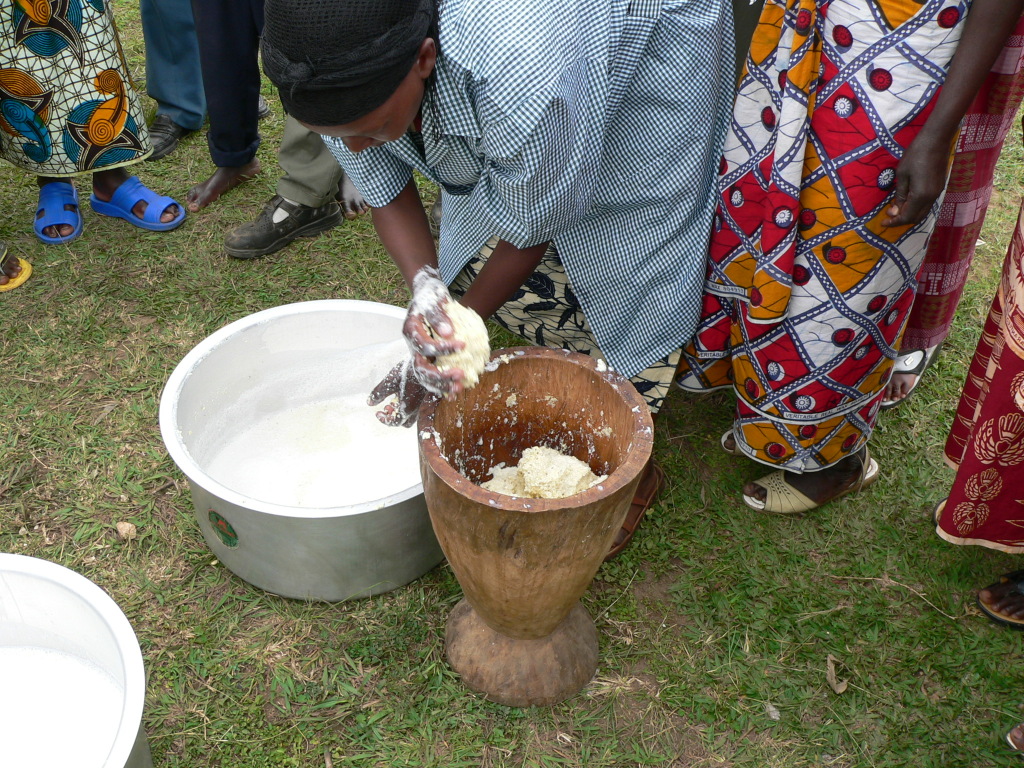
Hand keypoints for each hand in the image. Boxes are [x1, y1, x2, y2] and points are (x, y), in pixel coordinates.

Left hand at [367, 358, 436, 426]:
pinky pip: (417, 408)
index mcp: (407, 408)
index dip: (384, 420)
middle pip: (404, 422)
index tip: (377, 413)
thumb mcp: (390, 382)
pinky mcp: (427, 397)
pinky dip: (408, 406)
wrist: (430, 363)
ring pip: (411, 416)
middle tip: (386, 407)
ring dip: (401, 412)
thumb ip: (379, 394)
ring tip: (394, 400)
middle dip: (393, 417)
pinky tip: (404, 394)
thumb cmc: (408, 372)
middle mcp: (417, 409)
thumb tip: (369, 403)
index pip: (394, 422)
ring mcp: (423, 404)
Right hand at [404, 266, 466, 396]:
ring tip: (459, 388)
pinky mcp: (429, 359)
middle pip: (421, 368)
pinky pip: (434, 376)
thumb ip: (438, 315)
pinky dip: (443, 386)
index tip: (463, 345)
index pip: (425, 346)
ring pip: (425, 376)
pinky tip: (456, 393)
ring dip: (441, 385)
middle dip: (439, 375)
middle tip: (459, 375)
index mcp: (410, 332)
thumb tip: (448, 332)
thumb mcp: (434, 299)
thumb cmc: (431, 295)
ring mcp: (420, 354)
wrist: (428, 295)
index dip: (443, 349)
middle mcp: (413, 346)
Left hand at [882, 132, 951, 227]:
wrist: (936, 140)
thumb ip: (899, 195)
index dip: (894, 222)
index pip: (907, 217)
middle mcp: (931, 198)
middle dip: (901, 219)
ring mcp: (937, 193)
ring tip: (895, 208)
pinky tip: (906, 200)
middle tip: (888, 215)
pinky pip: (927, 204)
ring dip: (909, 214)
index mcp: (921, 196)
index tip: (883, 222)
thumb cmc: (915, 155)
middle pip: (916, 218)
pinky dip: (916, 207)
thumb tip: (895, 211)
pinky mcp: (939, 187)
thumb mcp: (902, 175)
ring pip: (923, 212)